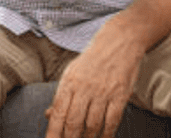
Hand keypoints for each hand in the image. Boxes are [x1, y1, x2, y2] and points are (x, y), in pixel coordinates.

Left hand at [44, 23, 143, 137]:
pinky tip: (104, 137)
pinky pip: (112, 120)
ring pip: (92, 125)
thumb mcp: (72, 72)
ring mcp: (103, 91)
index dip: (54, 134)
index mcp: (70, 82)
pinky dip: (107, 134)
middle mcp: (85, 87)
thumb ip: (62, 95)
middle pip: (73, 123)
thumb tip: (49, 115)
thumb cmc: (93, 59)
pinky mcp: (121, 94)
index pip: (58, 114)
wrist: (120, 41)